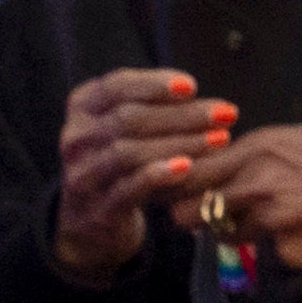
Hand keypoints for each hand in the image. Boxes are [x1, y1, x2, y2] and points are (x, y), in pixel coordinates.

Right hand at [53, 66, 230, 285]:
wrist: (91, 218)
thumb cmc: (121, 158)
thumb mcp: (128, 126)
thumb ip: (153, 105)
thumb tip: (194, 93)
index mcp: (82, 107)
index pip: (115, 87)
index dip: (154, 84)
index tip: (192, 86)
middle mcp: (75, 138)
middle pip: (128, 119)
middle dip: (182, 115)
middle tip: (226, 114)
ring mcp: (83, 175)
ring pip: (129, 153)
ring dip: (181, 143)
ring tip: (219, 139)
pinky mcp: (98, 209)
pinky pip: (128, 189)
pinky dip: (158, 175)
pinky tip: (187, 167)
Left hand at [185, 119, 301, 275]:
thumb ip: (260, 151)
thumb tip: (231, 160)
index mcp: (257, 150)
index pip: (192, 172)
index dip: (181, 185)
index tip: (181, 191)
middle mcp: (255, 185)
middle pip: (191, 212)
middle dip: (195, 216)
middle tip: (207, 215)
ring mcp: (268, 221)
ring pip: (226, 235)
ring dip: (237, 231)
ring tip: (271, 219)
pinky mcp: (285, 251)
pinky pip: (268, 251)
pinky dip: (279, 246)